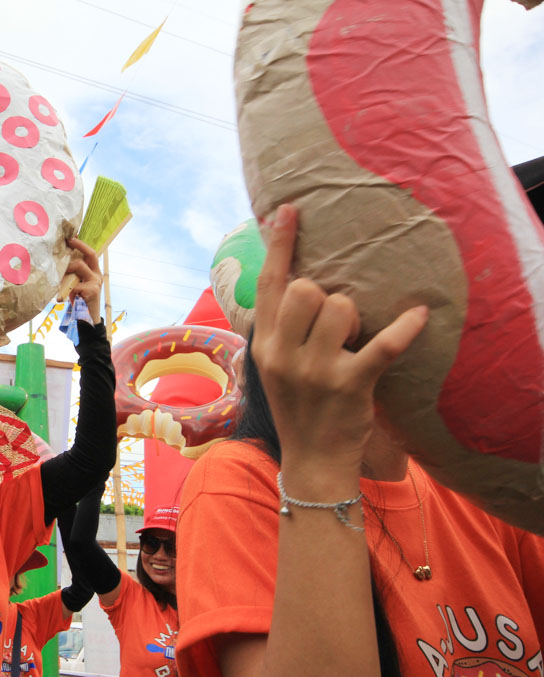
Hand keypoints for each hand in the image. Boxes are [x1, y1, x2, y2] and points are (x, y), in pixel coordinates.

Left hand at [63, 238, 101, 323]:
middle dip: (78, 245)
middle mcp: (97, 275)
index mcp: (94, 272)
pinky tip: (61, 297)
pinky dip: (65, 289)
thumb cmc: (79, 301)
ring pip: (80, 266)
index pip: (90, 253)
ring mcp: (96, 282)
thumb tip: (58, 263)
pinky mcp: (92, 291)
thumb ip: (72, 275)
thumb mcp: (75, 285)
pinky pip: (74, 283)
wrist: (87, 320)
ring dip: (66, 268)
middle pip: (91, 254)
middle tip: (67, 241)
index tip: (71, 237)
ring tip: (58, 276)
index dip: (81, 244)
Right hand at [251, 204, 427, 480]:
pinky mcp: (349, 384)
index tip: (289, 210)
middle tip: (336, 324)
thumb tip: (300, 283)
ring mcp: (315, 370)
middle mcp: (283, 355)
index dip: (280, 244)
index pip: (269, 284)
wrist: (313, 460)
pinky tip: (418, 317)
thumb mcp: (275, 367)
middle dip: (327, 295)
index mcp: (264, 345)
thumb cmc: (300, 407)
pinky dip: (403, 329)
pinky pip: (382, 344)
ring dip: (354, 318)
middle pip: (307, 289)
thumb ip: (281, 328)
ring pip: (341, 307)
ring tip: (352, 342)